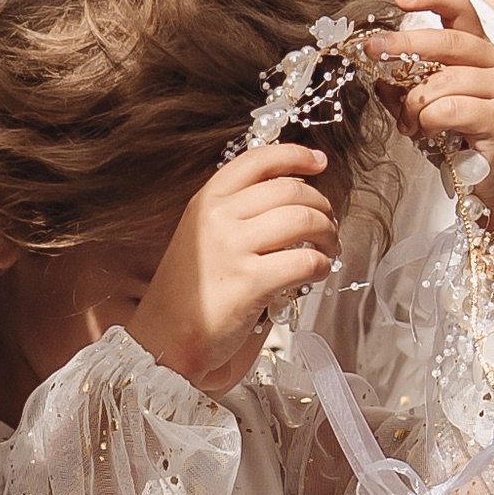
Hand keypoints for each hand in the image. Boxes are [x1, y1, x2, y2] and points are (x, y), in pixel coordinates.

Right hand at [131, 145, 340, 395]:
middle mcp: (219, 217)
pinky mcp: (251, 282)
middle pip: (291, 190)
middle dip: (322, 206)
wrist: (164, 338)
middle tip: (329, 224)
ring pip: (304, 221)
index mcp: (207, 201)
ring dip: (328, 234)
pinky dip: (322, 266)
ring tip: (328, 249)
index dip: (296, 156)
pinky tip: (317, 274)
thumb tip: (293, 200)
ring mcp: (233, 248)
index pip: (258, 161)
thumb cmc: (187, 293)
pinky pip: (306, 261)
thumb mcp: (201, 237)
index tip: (319, 162)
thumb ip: (237, 214)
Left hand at [363, 0, 493, 237]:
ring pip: (439, 82)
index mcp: (482, 51)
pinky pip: (446, 109)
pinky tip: (427, 134)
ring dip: (413, 106)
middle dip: (401, 46)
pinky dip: (426, 122)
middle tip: (371, 51)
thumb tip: (375, 65)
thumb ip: (405, 82)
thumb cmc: (461, 140)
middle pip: (444, 41)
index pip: (461, 9)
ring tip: (411, 125)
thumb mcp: (427, 103)